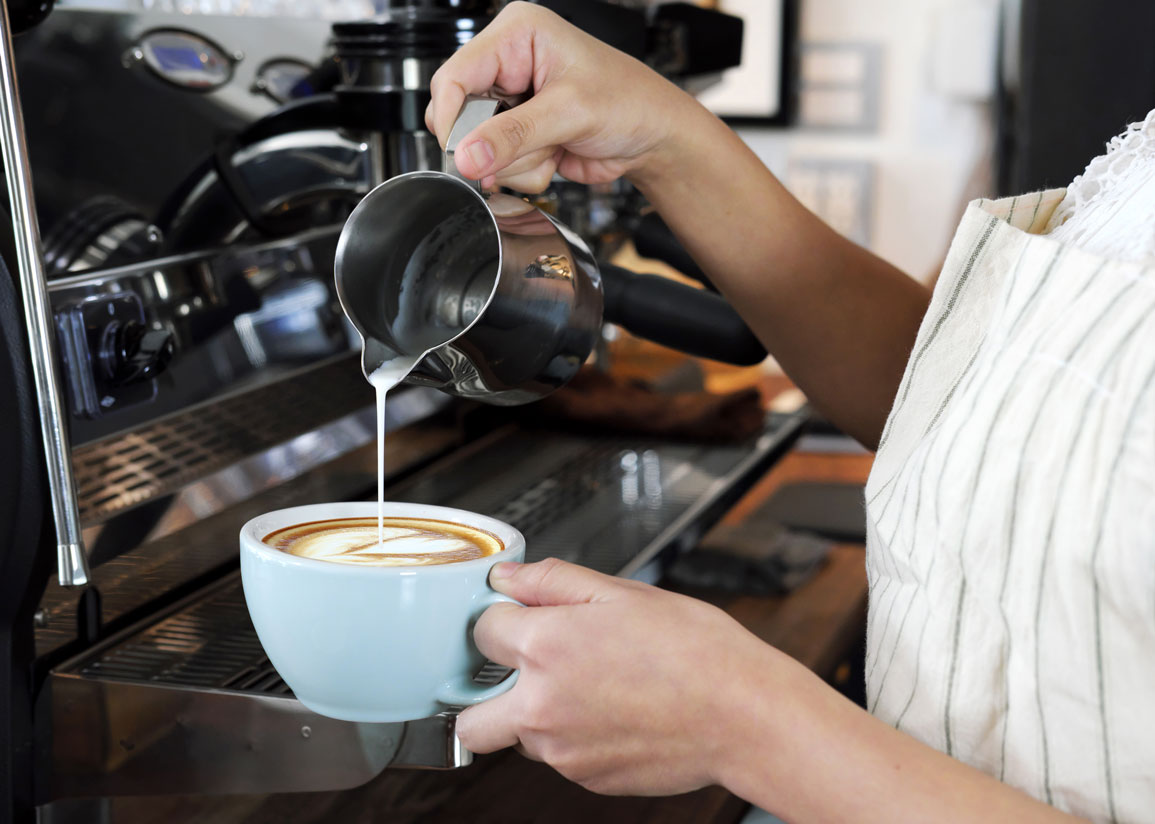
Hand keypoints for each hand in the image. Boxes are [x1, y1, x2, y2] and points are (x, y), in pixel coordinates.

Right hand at [425, 1, 701, 192]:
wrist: (655, 138)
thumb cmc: (629, 102)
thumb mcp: (569, 112)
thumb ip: (514, 135)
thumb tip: (466, 155)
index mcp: (516, 34)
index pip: (454, 75)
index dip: (451, 116)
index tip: (460, 151)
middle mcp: (508, 64)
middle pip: (461, 116)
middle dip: (494, 144)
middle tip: (528, 148)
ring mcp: (513, 103)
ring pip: (479, 148)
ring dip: (517, 161)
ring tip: (554, 146)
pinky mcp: (520, 135)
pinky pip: (500, 166)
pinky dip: (525, 171)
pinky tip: (555, 156)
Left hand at [455, 558, 802, 795]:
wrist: (743, 715)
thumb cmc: (695, 652)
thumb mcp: (622, 593)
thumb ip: (554, 581)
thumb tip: (509, 578)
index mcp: (545, 647)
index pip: (481, 632)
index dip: (503, 618)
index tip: (522, 618)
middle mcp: (541, 706)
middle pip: (469, 716)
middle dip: (484, 694)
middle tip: (522, 673)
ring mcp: (562, 751)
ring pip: (519, 737)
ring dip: (535, 714)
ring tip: (591, 688)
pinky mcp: (587, 778)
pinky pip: (560, 757)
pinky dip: (574, 737)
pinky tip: (615, 711)